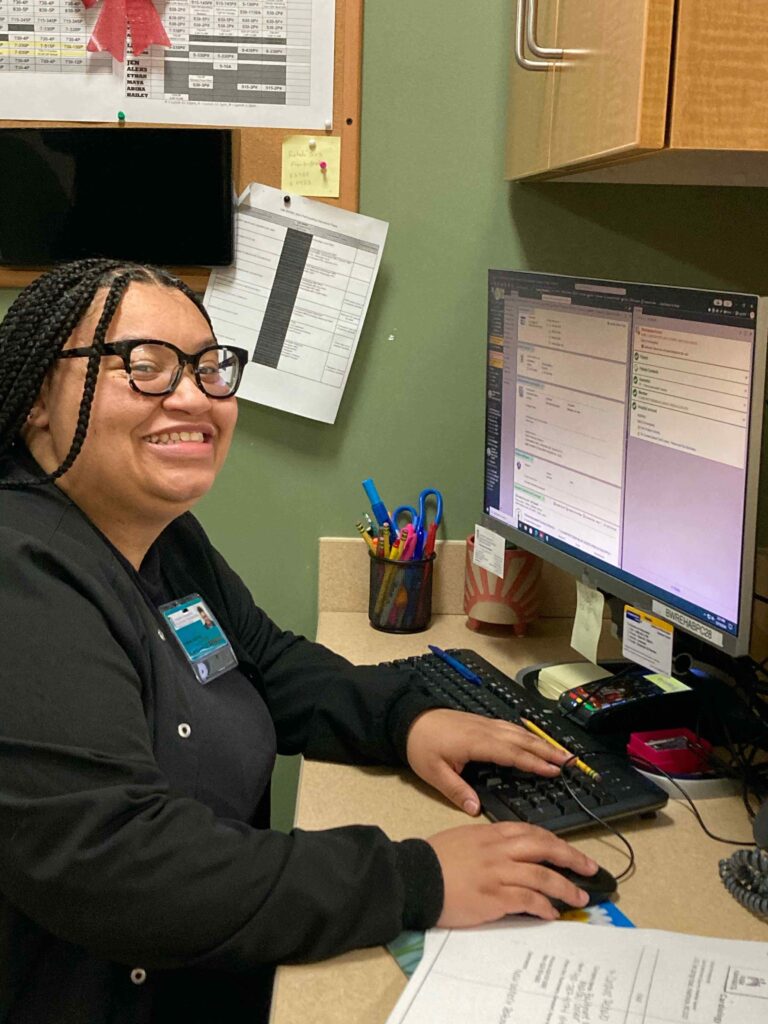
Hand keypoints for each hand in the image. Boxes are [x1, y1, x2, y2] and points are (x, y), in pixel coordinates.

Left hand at [406, 709, 569, 814]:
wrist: (408, 720)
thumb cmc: (421, 746)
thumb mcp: (433, 772)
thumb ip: (456, 790)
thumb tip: (475, 809)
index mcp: (476, 743)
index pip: (511, 753)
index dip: (533, 762)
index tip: (553, 771)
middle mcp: (485, 730)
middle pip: (522, 740)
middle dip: (546, 750)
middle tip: (569, 761)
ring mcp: (484, 724)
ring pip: (518, 731)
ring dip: (540, 741)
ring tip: (559, 751)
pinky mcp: (481, 722)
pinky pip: (510, 727)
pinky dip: (527, 734)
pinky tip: (533, 739)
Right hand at [427, 822, 597, 925]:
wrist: (416, 876)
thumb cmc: (435, 858)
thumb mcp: (465, 838)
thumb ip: (490, 842)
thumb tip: (511, 853)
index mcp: (492, 833)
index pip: (532, 832)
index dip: (556, 842)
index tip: (569, 851)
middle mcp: (499, 849)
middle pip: (545, 848)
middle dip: (571, 858)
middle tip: (590, 868)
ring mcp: (498, 873)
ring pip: (542, 876)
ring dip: (565, 887)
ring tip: (579, 897)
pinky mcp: (494, 897)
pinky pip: (528, 900)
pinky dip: (544, 906)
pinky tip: (552, 913)